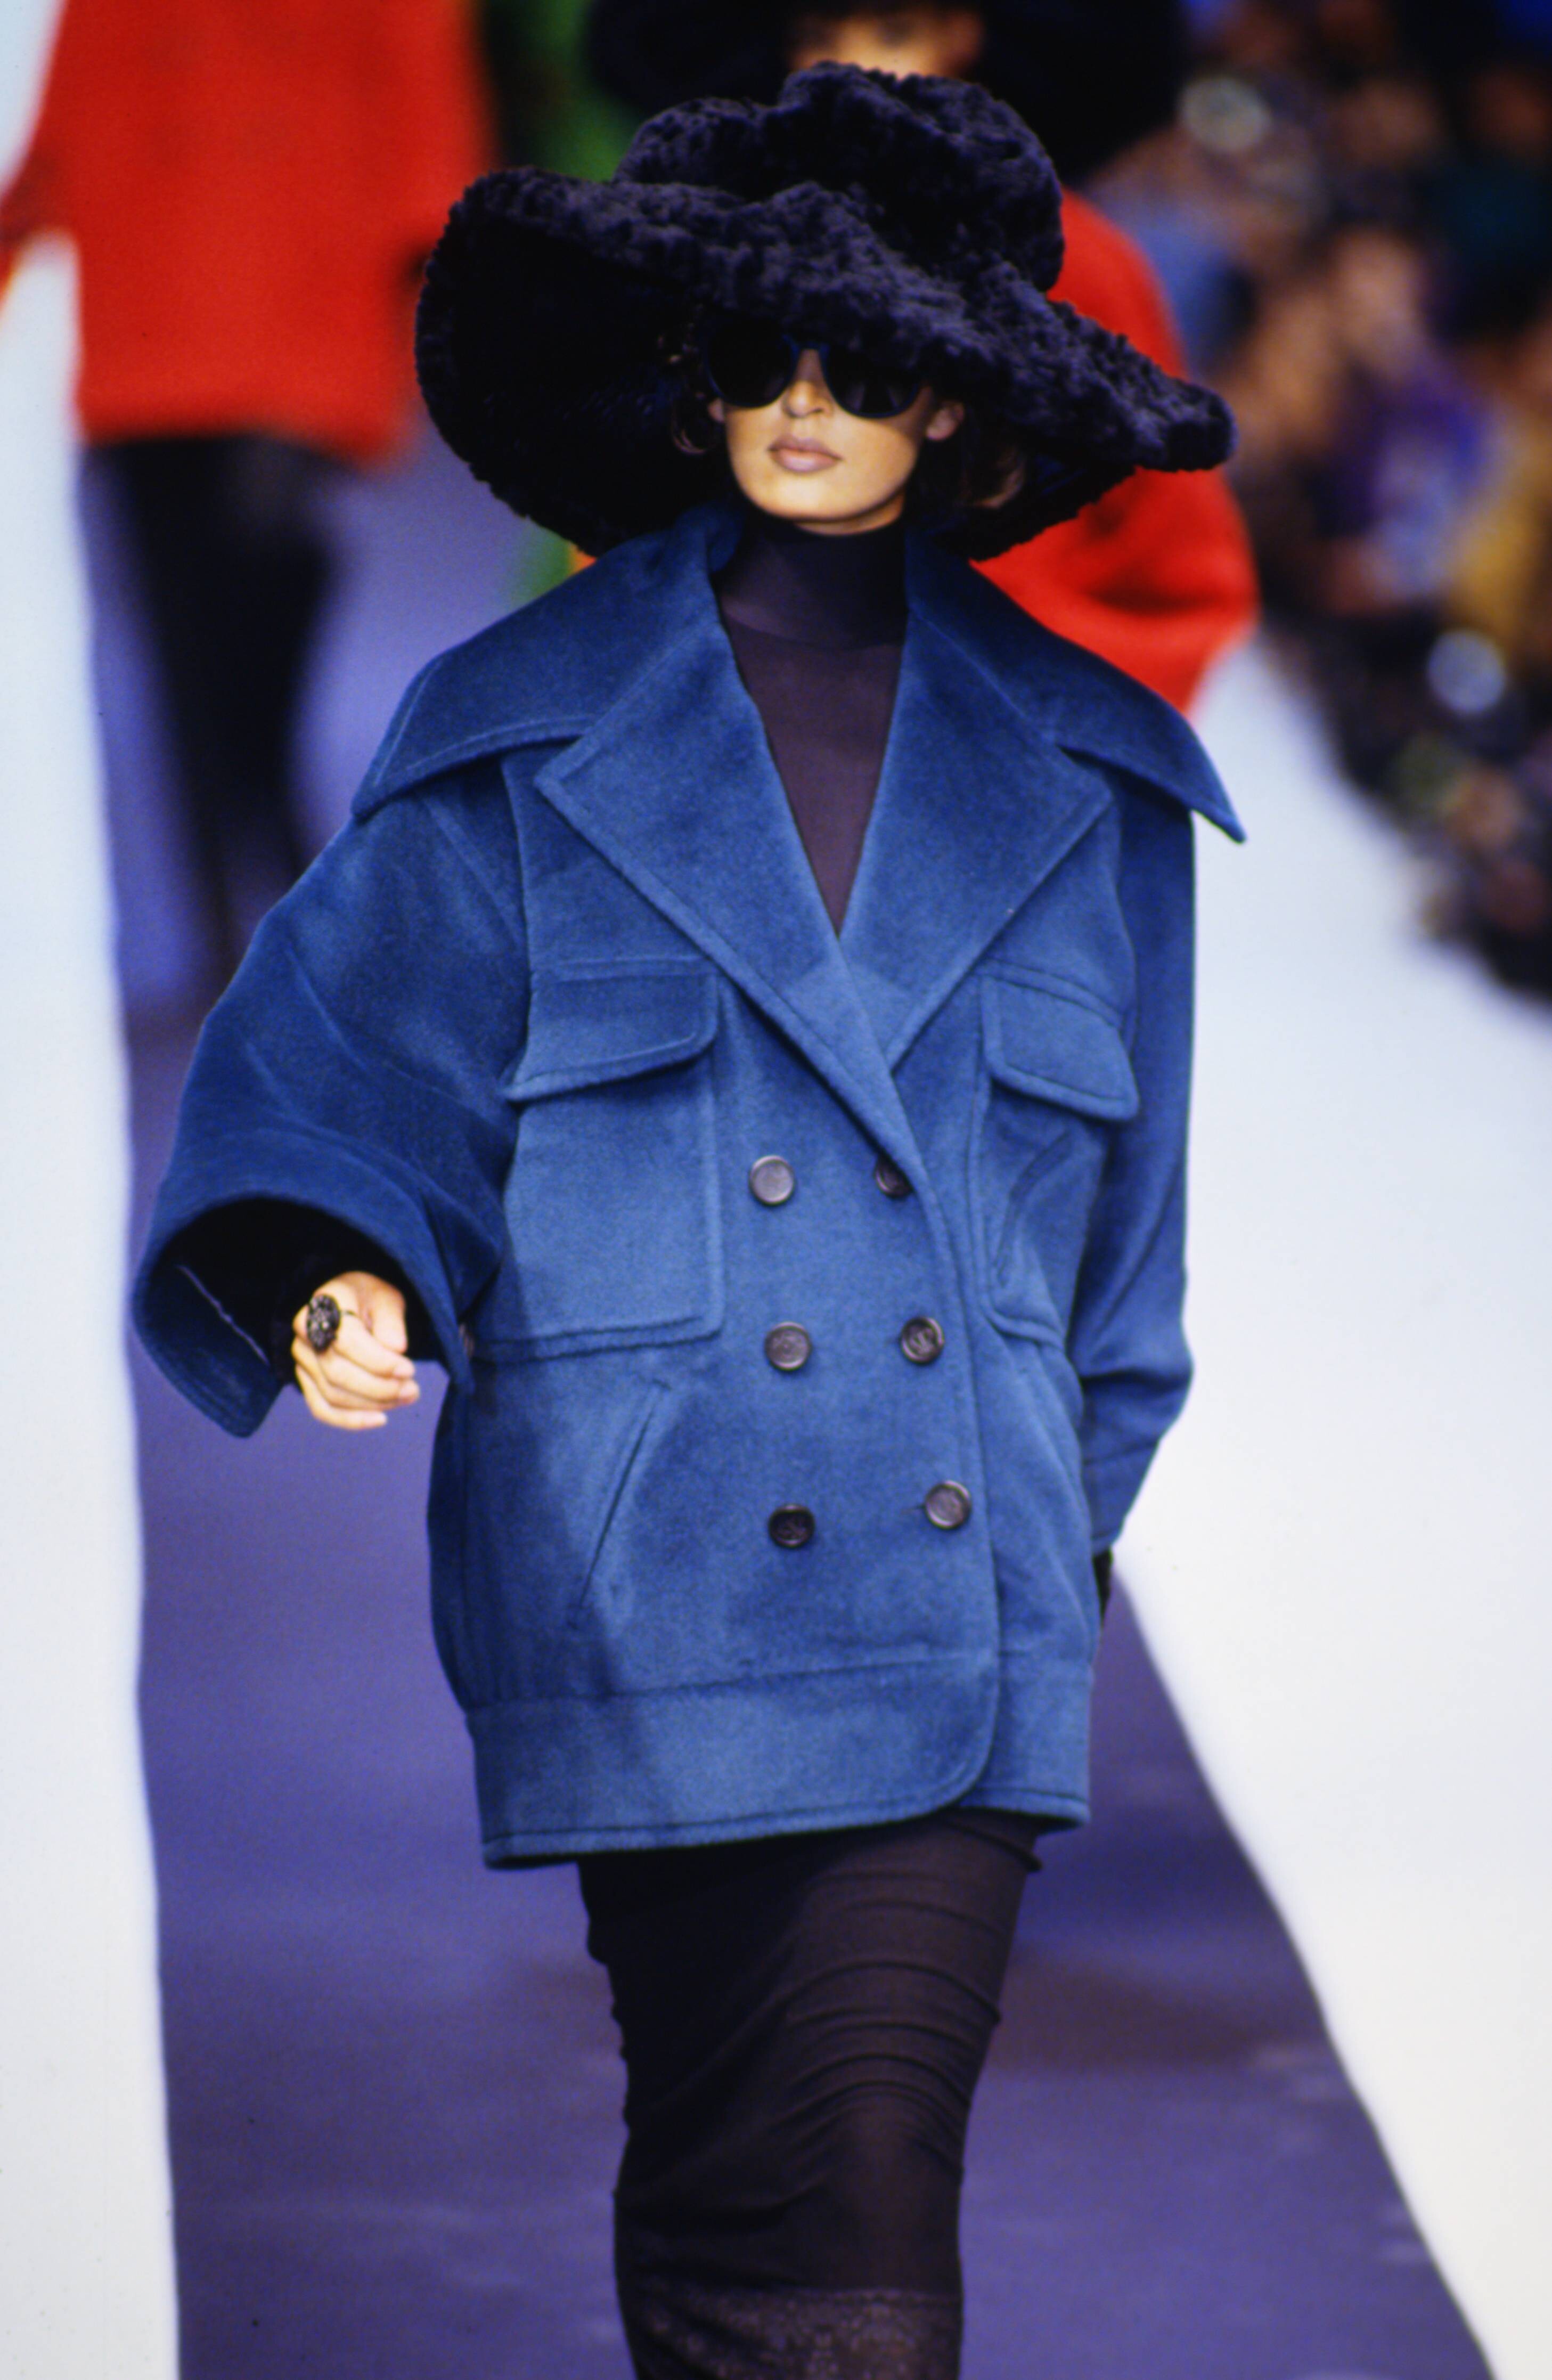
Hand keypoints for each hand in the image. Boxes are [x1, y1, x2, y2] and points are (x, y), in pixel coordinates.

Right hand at [291, 1271, 418, 1430]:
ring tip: (406, 1396)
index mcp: (322, 1306)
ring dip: (372, 1404)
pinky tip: (380, 1419)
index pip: (347, 1342)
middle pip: (337, 1373)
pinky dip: (350, 1420)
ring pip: (332, 1395)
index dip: (379, 1362)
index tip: (409, 1369)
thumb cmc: (370, 1299)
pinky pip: (322, 1409)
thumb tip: (397, 1347)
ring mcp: (302, 1361)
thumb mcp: (385, 1298)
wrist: (350, 1304)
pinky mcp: (306, 1381)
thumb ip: (390, 1320)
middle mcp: (304, 1335)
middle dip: (379, 1388)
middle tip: (412, 1389)